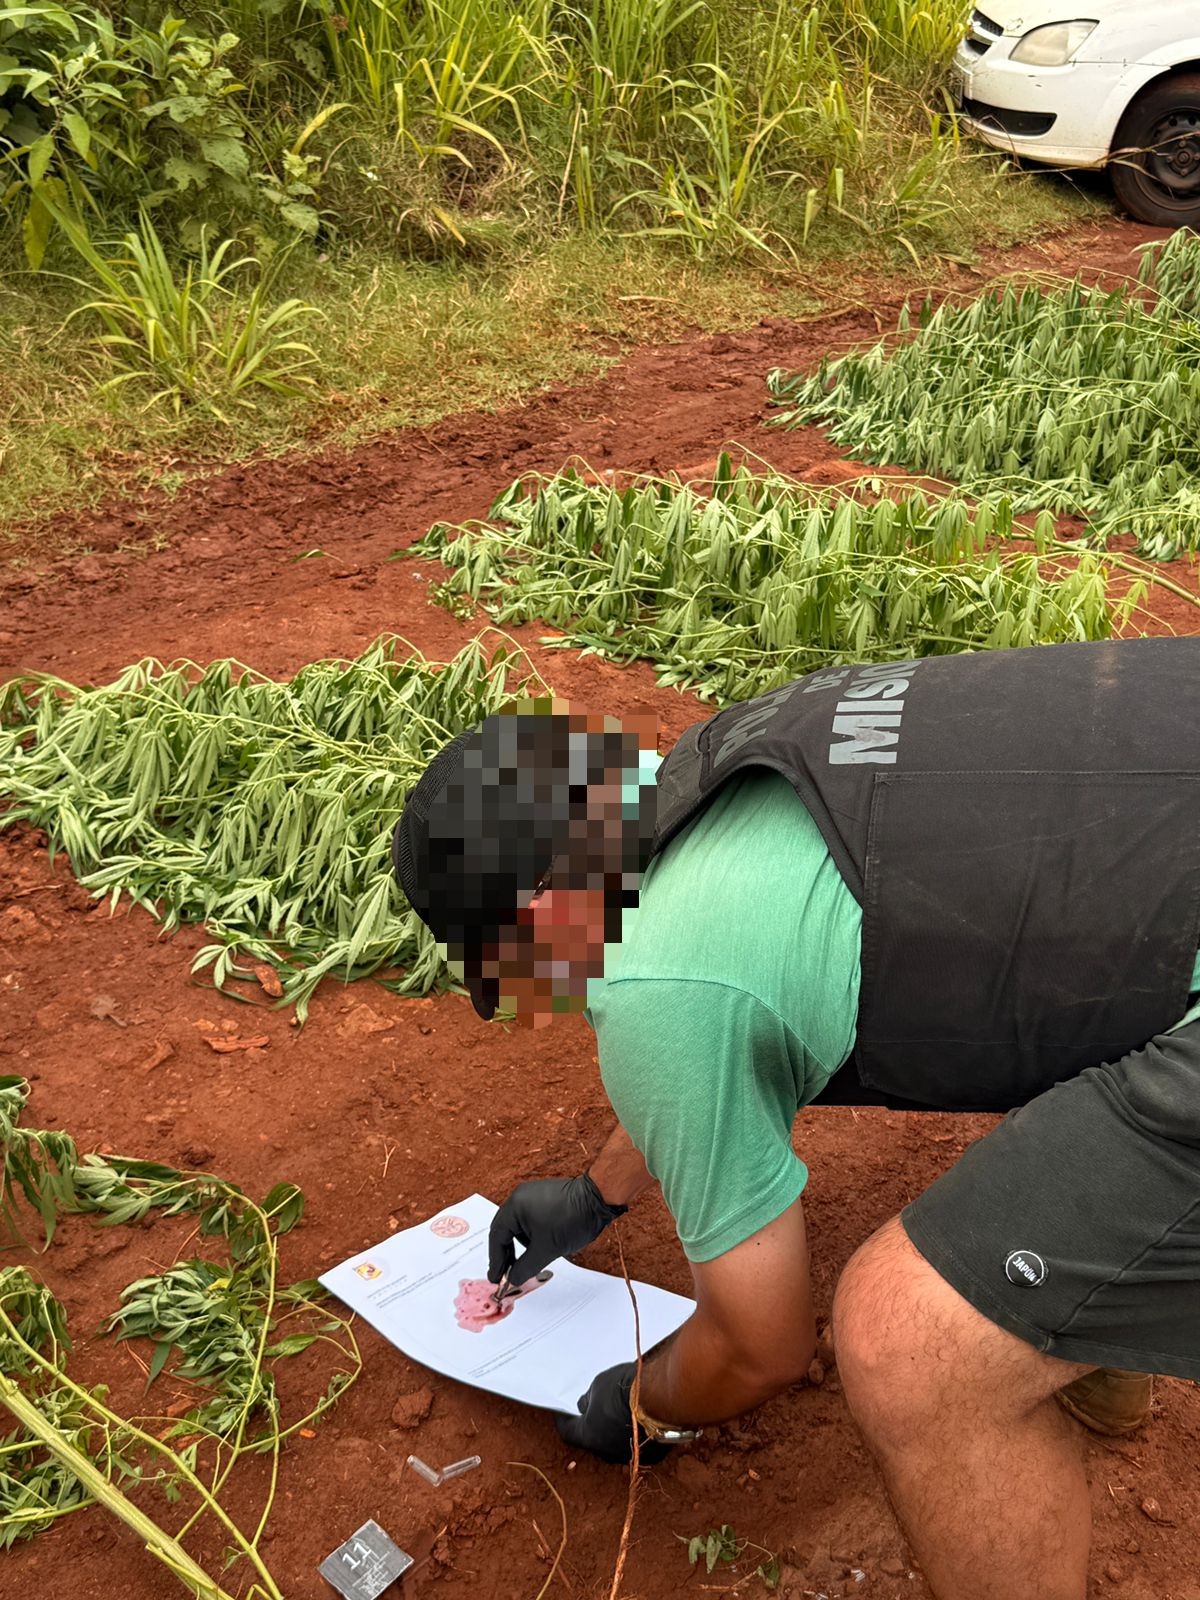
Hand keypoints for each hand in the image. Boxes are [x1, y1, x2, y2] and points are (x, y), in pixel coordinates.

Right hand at [488, 1174, 625, 1288]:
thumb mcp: (545, 1250)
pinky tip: (537, 1249)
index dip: (496, 1260)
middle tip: (505, 1274)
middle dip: (505, 1254)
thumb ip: (525, 1267)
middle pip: (504, 1230)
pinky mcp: (545, 1199)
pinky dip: (530, 1237)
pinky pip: (529, 1221)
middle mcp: (520, 1197)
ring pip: (518, 1227)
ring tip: (523, 1264)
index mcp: (515, 1205)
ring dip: (519, 1246)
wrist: (598, 1200)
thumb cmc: (572, 1218)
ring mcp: (533, 1196)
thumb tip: (513, 1279)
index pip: (497, 1236)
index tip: (496, 1278)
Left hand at [555, 1361, 674, 1464]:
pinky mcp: (650, 1455)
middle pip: (592, 1439)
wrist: (662, 1398)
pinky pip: (636, 1444)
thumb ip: (589, 1400)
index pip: (567, 1431)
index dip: (564, 1419)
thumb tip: (585, 1406)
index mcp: (588, 1437)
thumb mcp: (598, 1386)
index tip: (562, 1412)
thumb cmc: (624, 1390)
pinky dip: (633, 1433)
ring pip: (615, 1443)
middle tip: (594, 1408)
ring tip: (619, 1411)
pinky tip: (638, 1418)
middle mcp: (605, 1453)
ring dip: (614, 1430)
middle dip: (592, 1424)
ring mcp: (628, 1456)